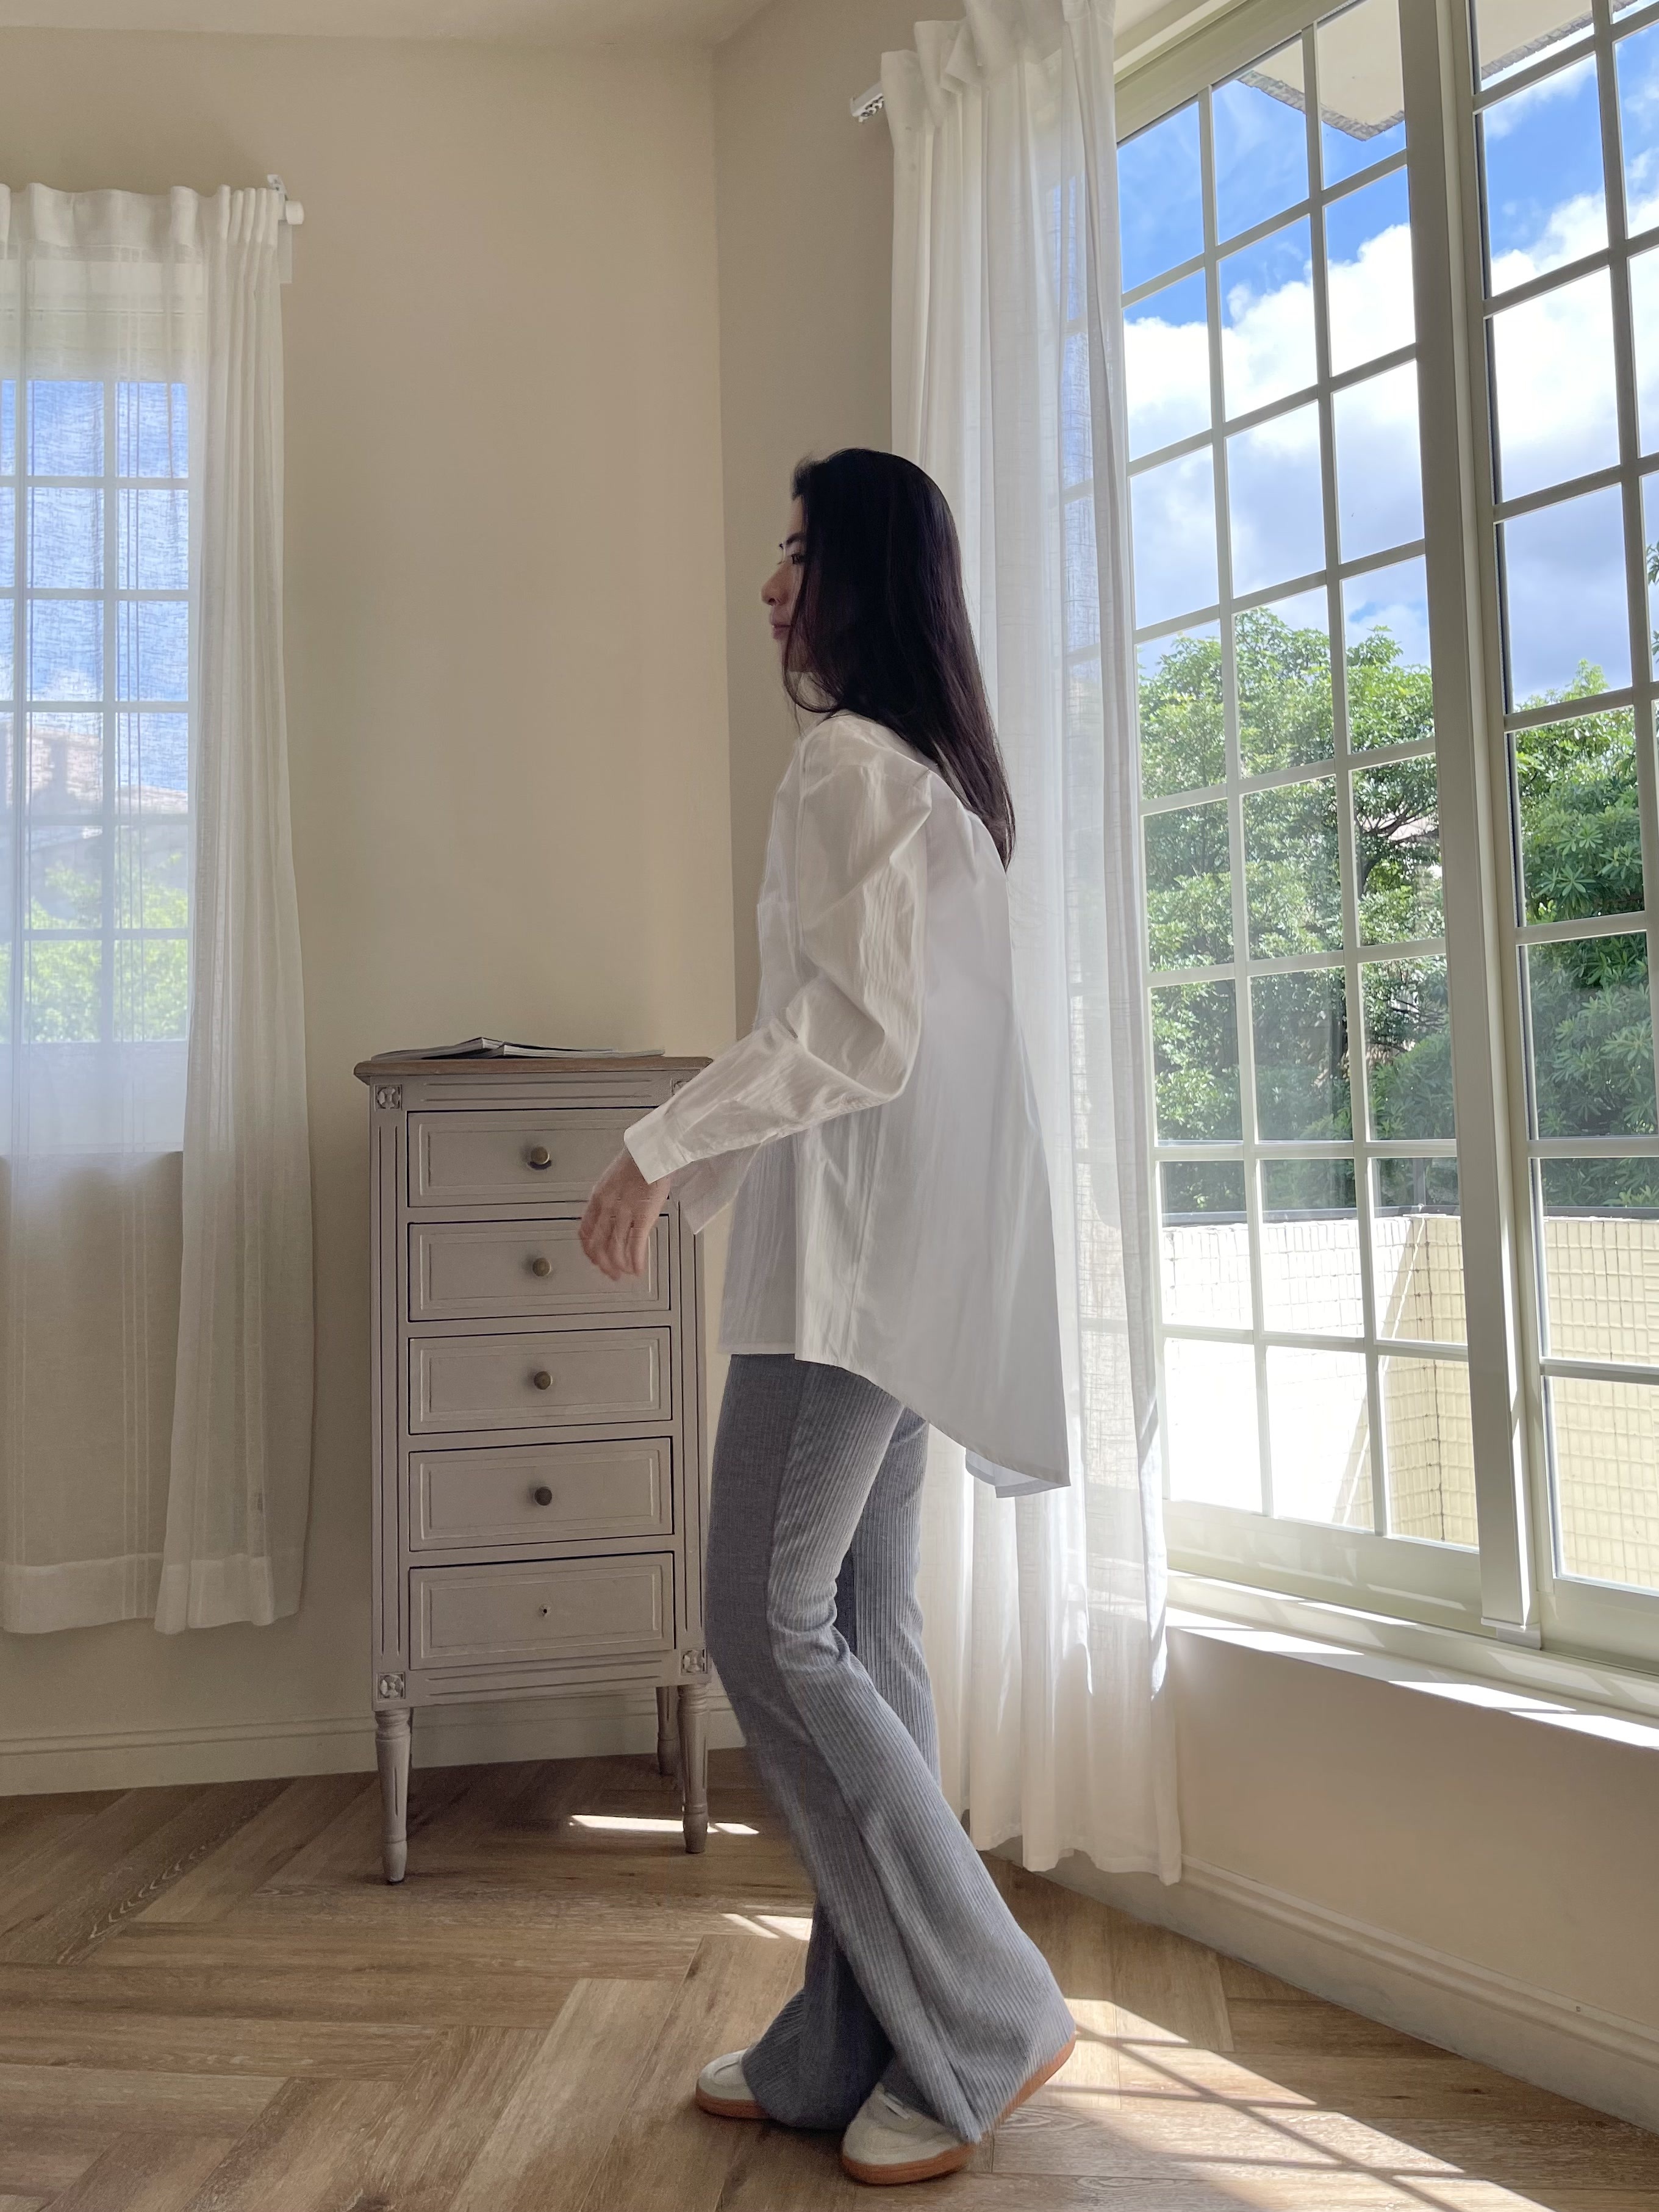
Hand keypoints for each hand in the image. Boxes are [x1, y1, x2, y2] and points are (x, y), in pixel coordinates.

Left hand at [580, 1148, 671, 1280]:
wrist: (652, 1150)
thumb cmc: (637, 1161)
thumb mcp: (613, 1180)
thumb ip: (610, 1200)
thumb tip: (611, 1215)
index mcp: (597, 1198)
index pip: (585, 1232)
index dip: (588, 1250)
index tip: (594, 1259)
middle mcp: (607, 1208)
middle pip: (597, 1245)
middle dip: (603, 1265)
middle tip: (610, 1274)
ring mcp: (624, 1213)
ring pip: (615, 1249)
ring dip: (619, 1266)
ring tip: (625, 1273)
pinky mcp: (643, 1216)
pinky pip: (636, 1245)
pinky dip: (636, 1261)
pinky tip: (638, 1269)